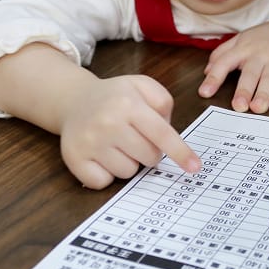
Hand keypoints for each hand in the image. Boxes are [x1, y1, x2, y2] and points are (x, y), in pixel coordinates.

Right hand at [59, 74, 200, 188]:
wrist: (74, 100)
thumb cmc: (115, 97)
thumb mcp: (142, 85)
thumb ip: (163, 102)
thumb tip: (169, 134)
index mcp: (127, 103)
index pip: (161, 133)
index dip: (180, 152)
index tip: (194, 167)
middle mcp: (107, 123)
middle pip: (149, 157)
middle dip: (149, 151)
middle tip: (135, 136)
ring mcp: (89, 143)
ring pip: (128, 172)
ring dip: (127, 162)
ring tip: (116, 143)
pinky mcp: (74, 160)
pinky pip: (104, 182)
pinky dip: (106, 174)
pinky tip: (100, 155)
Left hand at [198, 18, 268, 112]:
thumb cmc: (265, 38)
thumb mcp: (242, 39)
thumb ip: (222, 53)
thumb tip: (206, 70)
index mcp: (243, 49)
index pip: (225, 62)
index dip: (214, 77)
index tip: (204, 93)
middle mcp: (260, 54)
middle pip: (250, 73)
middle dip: (244, 90)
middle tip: (238, 106)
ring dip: (264, 93)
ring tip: (258, 108)